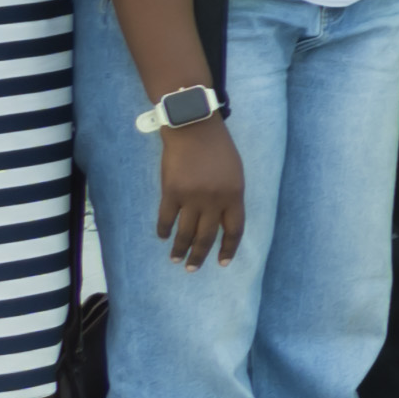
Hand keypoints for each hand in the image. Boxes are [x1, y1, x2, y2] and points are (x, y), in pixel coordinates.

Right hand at [154, 120, 248, 266]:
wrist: (194, 128)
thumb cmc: (218, 148)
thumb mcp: (235, 173)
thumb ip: (230, 197)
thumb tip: (222, 222)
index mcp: (235, 195)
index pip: (234, 230)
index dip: (228, 249)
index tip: (222, 262)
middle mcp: (215, 200)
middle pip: (207, 237)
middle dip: (200, 256)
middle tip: (192, 268)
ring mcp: (192, 197)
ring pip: (186, 232)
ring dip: (180, 249)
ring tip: (176, 260)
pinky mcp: (171, 192)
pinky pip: (166, 218)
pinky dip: (164, 230)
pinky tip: (163, 237)